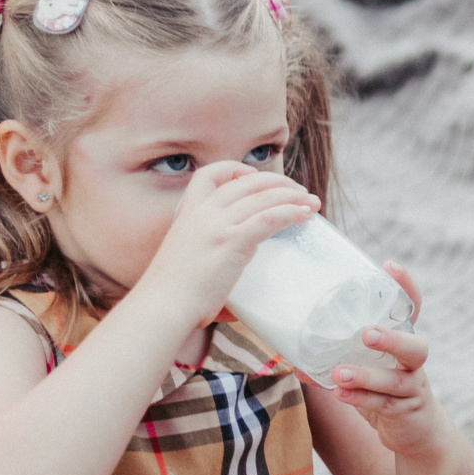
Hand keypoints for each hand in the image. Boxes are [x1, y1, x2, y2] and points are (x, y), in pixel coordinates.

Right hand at [130, 161, 317, 327]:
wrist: (161, 304)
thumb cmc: (172, 294)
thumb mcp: (187, 260)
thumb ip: (208, 258)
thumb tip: (230, 299)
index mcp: (188, 213)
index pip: (209, 175)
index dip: (235, 170)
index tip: (256, 178)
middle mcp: (203, 213)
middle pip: (247, 183)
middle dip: (278, 183)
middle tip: (299, 193)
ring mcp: (217, 225)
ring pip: (263, 198)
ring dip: (293, 197)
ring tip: (312, 203)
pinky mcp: (232, 241)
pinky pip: (269, 217)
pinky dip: (291, 212)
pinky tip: (304, 215)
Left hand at [318, 262, 447, 456]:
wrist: (418, 434)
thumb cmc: (386, 392)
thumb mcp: (368, 370)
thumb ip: (338, 360)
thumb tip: (294, 355)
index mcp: (403, 343)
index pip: (411, 310)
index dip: (405, 288)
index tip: (389, 266)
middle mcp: (413, 363)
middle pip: (415, 346)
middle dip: (392, 338)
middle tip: (366, 333)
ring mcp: (413, 388)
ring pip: (395, 379)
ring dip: (367, 375)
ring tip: (339, 374)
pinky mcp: (406, 412)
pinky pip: (384, 405)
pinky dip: (361, 400)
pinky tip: (340, 395)